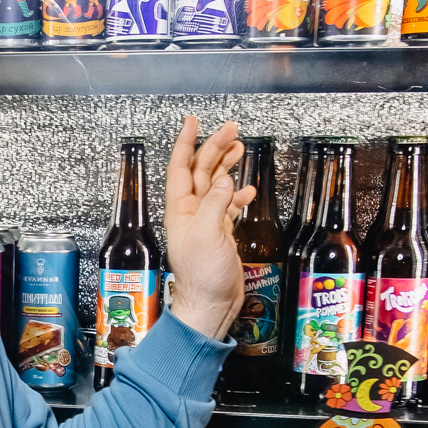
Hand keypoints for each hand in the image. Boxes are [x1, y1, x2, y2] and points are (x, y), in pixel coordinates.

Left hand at [164, 116, 253, 341]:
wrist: (211, 305)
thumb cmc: (203, 277)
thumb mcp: (208, 235)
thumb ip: (216, 204)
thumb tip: (225, 179)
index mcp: (181, 210)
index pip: (182, 167)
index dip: (187, 143)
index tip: (192, 122)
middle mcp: (191, 213)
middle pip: (201, 171)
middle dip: (214, 147)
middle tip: (231, 130)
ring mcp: (206, 223)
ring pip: (215, 184)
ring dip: (226, 165)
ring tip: (238, 148)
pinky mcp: (220, 234)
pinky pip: (227, 205)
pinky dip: (237, 194)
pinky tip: (247, 189)